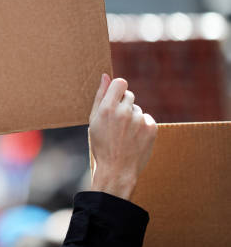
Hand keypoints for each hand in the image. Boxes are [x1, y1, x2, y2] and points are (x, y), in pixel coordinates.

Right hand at [88, 74, 156, 199]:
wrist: (117, 170)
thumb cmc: (101, 145)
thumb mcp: (94, 120)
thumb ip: (100, 96)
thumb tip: (105, 76)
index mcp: (107, 108)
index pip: (120, 83)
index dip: (118, 88)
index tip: (116, 96)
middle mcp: (124, 112)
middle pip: (129, 95)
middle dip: (124, 105)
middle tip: (117, 123)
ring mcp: (139, 120)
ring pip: (138, 109)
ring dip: (133, 117)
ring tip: (125, 134)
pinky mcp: (151, 128)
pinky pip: (147, 119)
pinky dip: (142, 126)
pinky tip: (134, 138)